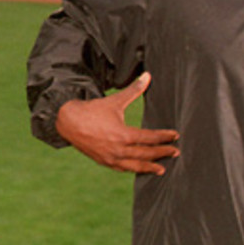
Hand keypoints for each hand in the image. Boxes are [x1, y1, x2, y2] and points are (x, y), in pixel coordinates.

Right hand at [54, 72, 179, 174]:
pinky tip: (139, 168)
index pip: (150, 138)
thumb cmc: (92, 110)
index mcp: (124, 135)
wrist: (68, 122)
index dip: (164, 137)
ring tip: (161, 169)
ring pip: (135, 165)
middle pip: (146, 154)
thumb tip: (148, 76)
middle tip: (175, 152)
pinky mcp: (103, 161)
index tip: (175, 136)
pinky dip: (132, 169)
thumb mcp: (115, 101)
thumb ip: (134, 90)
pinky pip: (122, 168)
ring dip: (150, 167)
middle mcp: (119, 149)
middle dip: (162, 153)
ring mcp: (111, 158)